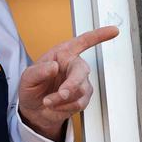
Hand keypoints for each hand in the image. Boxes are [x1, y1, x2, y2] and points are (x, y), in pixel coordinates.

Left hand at [18, 25, 118, 140]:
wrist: (34, 110)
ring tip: (47, 101)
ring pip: (80, 90)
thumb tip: (53, 66)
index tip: (113, 31)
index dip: (98, 36)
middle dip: (72, 84)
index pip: (82, 42)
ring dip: (62, 99)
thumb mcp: (27, 78)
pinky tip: (55, 106)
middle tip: (62, 94)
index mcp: (61, 55)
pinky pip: (79, 103)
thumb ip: (39, 71)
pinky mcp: (82, 97)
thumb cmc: (31, 88)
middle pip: (82, 70)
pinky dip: (64, 107)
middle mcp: (73, 66)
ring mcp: (80, 82)